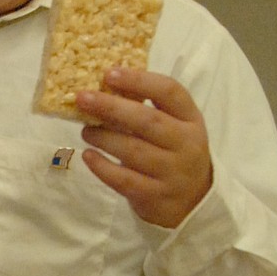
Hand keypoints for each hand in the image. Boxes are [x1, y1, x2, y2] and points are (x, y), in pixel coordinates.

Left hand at [76, 67, 213, 228]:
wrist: (193, 201)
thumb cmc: (174, 153)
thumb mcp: (174, 127)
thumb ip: (148, 108)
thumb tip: (103, 87)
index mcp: (191, 119)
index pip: (170, 92)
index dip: (139, 80)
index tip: (109, 73)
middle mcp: (185, 144)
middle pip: (147, 121)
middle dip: (111, 107)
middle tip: (83, 98)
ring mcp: (172, 172)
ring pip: (133, 151)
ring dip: (103, 137)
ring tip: (86, 130)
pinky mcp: (155, 196)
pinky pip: (124, 180)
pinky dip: (102, 167)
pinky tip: (88, 156)